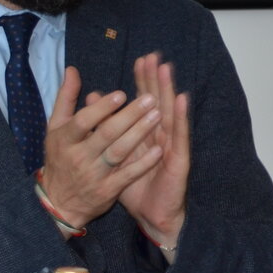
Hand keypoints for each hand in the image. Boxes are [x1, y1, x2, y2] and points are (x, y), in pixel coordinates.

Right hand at [39, 67, 162, 228]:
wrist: (58, 203)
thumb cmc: (60, 157)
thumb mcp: (55, 128)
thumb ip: (65, 98)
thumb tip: (72, 70)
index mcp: (64, 139)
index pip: (82, 121)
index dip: (102, 108)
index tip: (122, 94)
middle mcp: (78, 157)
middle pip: (106, 134)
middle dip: (129, 116)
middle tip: (151, 99)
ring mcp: (94, 174)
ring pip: (119, 152)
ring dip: (139, 133)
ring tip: (158, 116)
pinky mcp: (108, 190)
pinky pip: (128, 175)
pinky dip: (143, 163)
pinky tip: (159, 149)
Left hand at [110, 53, 189, 248]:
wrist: (153, 215)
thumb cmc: (136, 187)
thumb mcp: (116, 157)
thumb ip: (106, 129)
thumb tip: (92, 99)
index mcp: (146, 134)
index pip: (144, 103)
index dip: (143, 81)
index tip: (140, 60)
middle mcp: (161, 136)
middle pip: (158, 102)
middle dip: (155, 79)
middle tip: (153, 56)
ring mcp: (172, 146)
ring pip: (170, 113)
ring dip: (169, 90)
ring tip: (166, 69)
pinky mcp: (179, 159)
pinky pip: (179, 136)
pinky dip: (180, 118)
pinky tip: (180, 100)